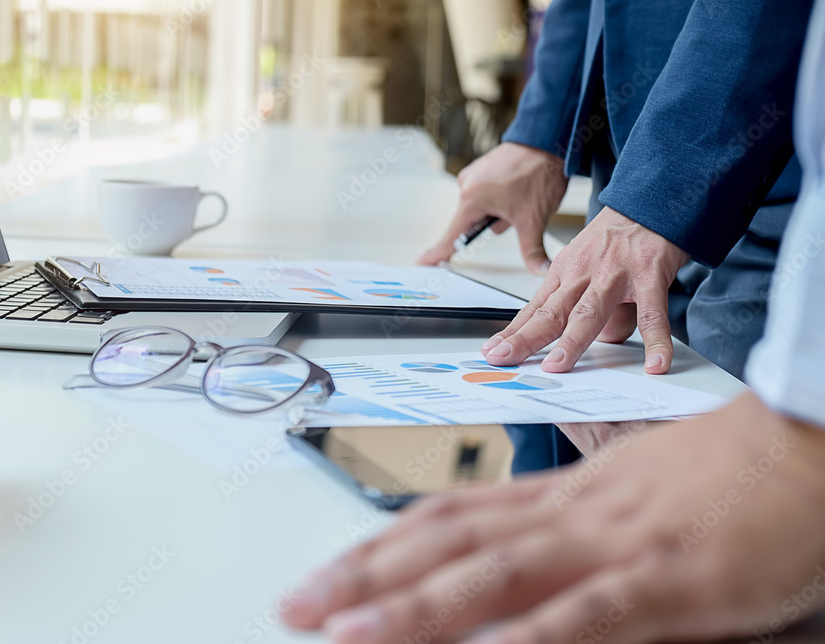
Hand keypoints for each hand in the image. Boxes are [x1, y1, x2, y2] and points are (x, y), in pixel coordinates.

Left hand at [283, 392, 824, 643]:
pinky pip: (591, 612)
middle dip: (365, 577)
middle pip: (448, 541)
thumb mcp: (627, 495)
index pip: (447, 516)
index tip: (324, 576)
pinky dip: (534, 637)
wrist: (803, 444)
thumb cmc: (720, 475)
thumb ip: (566, 527)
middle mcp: (569, 514)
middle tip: (296, 607)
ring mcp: (614, 545)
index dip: (376, 546)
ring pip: (498, 573)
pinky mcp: (670, 580)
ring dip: (416, 607)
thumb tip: (510, 563)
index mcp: (558, 496)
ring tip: (347, 633)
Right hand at [419, 143, 567, 273]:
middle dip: (496, 222)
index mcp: (472, 199)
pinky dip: (501, 196)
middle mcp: (467, 185)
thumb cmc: (538, 173)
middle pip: (474, 221)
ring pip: (483, 207)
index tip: (422, 262)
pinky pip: (487, 192)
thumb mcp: (534, 219)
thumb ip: (532, 250)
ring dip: (500, 209)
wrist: (548, 138)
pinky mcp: (483, 167)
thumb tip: (540, 271)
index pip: (452, 236)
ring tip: (521, 195)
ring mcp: (474, 174)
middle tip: (517, 210)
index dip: (438, 253)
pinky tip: (518, 186)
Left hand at [482, 206, 689, 374]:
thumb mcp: (585, 262)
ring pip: (589, 312)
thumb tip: (584, 340)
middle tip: (506, 359)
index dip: (512, 332)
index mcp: (564, 271)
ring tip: (559, 365)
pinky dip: (655, 340)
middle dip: (526, 338)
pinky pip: (651, 314)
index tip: (493, 352)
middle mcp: (583, 273)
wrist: (650, 200)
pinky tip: (655, 362)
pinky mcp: (648, 275)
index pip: (533, 309)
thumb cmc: (616, 236)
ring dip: (572, 341)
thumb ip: (580, 301)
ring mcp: (614, 274)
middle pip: (550, 312)